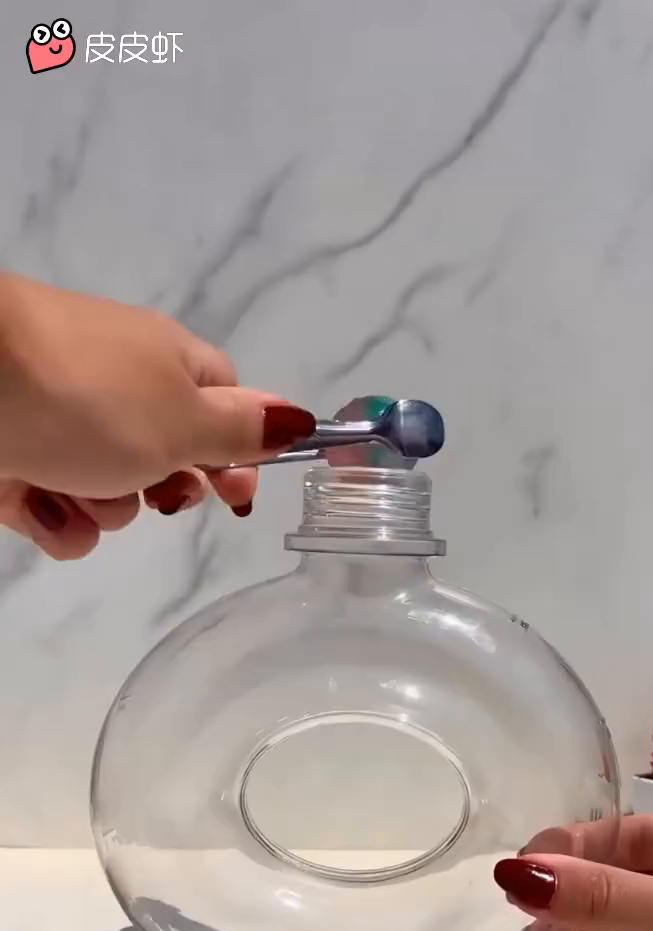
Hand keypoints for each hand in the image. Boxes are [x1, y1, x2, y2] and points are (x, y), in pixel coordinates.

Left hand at [0, 273, 313, 557]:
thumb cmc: (90, 398)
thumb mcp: (184, 420)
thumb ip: (243, 431)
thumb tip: (300, 419)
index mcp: (171, 365)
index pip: (226, 408)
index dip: (237, 456)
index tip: (236, 498)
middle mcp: (121, 392)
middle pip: (168, 461)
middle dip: (162, 490)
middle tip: (152, 489)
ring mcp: (64, 426)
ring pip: (111, 495)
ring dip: (102, 509)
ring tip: (76, 491)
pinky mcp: (16, 460)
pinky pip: (56, 510)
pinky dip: (53, 519)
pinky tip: (40, 506)